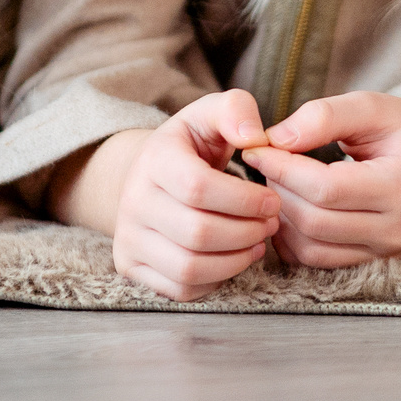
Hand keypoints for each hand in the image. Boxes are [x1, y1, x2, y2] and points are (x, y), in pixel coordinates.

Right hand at [53, 91, 281, 301]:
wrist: (148, 175)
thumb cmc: (190, 146)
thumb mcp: (211, 114)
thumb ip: (236, 111)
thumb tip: (254, 137)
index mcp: (153, 159)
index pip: (198, 187)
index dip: (244, 199)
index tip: (272, 200)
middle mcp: (132, 200)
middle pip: (198, 233)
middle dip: (247, 232)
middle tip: (270, 223)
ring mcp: (127, 236)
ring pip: (189, 267)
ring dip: (236, 261)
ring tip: (257, 242)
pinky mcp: (131, 265)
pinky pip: (180, 289)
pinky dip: (215, 281)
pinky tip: (232, 258)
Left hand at [240, 92, 400, 267]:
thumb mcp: (373, 106)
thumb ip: (325, 116)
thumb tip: (275, 138)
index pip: (327, 189)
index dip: (283, 168)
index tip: (256, 147)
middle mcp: (397, 229)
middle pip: (314, 221)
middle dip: (277, 189)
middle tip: (264, 162)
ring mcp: (385, 251)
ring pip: (310, 247)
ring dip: (280, 215)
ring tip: (275, 181)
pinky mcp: (371, 261)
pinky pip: (315, 259)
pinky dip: (290, 235)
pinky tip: (287, 205)